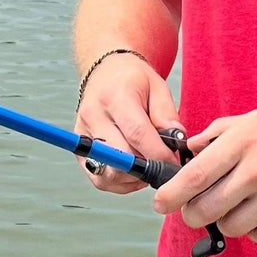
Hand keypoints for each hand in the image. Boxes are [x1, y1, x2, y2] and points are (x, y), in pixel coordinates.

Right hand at [74, 52, 181, 194]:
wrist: (106, 73)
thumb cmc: (133, 80)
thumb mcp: (158, 86)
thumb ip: (167, 115)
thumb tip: (176, 145)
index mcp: (115, 97)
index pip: (136, 134)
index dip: (158, 154)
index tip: (174, 163)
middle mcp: (93, 116)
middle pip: (121, 157)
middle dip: (147, 168)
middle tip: (164, 167)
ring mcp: (83, 135)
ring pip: (109, 174)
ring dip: (133, 178)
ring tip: (148, 166)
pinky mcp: (80, 151)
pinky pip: (100, 179)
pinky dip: (121, 182)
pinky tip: (134, 171)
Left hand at [152, 102, 256, 244]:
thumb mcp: (256, 118)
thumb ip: (219, 133)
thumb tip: (190, 148)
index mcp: (243, 143)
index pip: (196, 175)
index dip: (172, 193)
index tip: (160, 203)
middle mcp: (256, 172)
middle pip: (207, 209)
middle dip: (192, 214)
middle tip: (193, 210)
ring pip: (230, 227)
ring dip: (225, 221)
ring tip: (233, 206)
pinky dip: (253, 230)